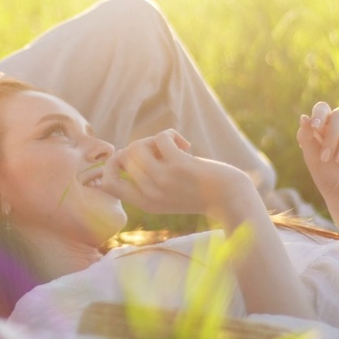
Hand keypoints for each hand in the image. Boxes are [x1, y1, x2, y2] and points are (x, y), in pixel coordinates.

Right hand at [100, 129, 254, 217]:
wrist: (230, 198)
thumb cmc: (200, 191)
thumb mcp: (168, 193)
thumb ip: (148, 179)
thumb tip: (128, 150)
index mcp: (145, 203)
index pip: (108, 185)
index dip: (109, 166)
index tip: (125, 156)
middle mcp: (150, 194)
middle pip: (124, 156)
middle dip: (141, 145)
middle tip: (161, 150)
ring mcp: (163, 180)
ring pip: (137, 146)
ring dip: (153, 139)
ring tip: (171, 146)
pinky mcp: (178, 166)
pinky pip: (160, 138)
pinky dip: (171, 134)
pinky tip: (185, 145)